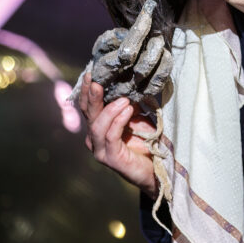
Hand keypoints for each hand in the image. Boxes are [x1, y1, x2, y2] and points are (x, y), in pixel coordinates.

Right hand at [78, 71, 157, 196]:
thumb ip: (127, 105)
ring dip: (110, 109)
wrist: (156, 169)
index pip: (88, 107)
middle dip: (91, 96)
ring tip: (124, 99)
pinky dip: (118, 121)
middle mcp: (94, 139)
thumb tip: (128, 85)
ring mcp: (101, 150)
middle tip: (96, 80)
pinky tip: (127, 110)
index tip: (91, 73)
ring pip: (97, 126)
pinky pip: (111, 136)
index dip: (86, 91)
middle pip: (89, 114)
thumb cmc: (146, 143)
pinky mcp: (111, 158)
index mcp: (99, 128)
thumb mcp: (136, 118)